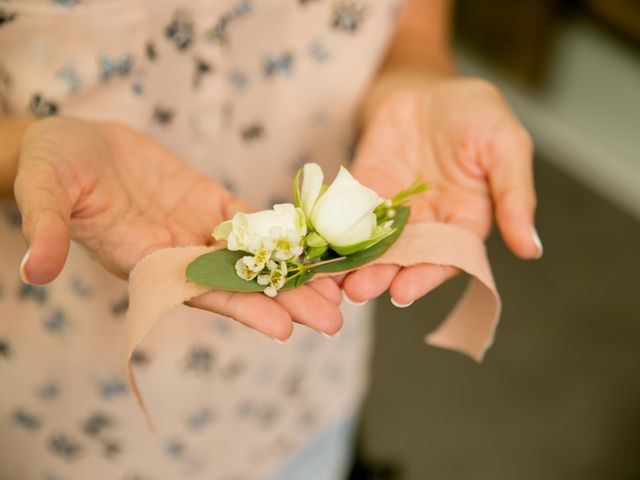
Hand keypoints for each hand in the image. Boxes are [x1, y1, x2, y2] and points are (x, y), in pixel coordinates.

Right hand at [14, 117, 341, 339]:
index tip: (283, 329)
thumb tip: (34, 269)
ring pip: (254, 256)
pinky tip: (316, 240)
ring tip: (338, 287)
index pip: (200, 294)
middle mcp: (178, 254)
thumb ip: (48, 229)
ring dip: (295, 271)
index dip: (241, 310)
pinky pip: (251, 220)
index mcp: (146, 262)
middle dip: (286, 301)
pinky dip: (282, 231)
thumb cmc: (52, 168)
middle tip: (334, 320)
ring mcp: (197, 229)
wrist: (72, 146)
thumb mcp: (43, 193)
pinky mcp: (208, 202)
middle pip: (240, 284)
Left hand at [342, 75, 539, 305]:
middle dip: (381, 276)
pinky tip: (318, 247)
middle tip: (358, 291)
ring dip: (353, 264)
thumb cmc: (473, 112)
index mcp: (465, 222)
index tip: (404, 291)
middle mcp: (427, 225)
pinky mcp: (361, 193)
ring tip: (335, 280)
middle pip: (404, 260)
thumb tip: (532, 249)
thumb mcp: (505, 145)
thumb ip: (515, 195)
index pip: (446, 259)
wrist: (425, 84)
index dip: (426, 276)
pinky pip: (346, 217)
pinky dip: (332, 233)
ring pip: (372, 245)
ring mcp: (391, 211)